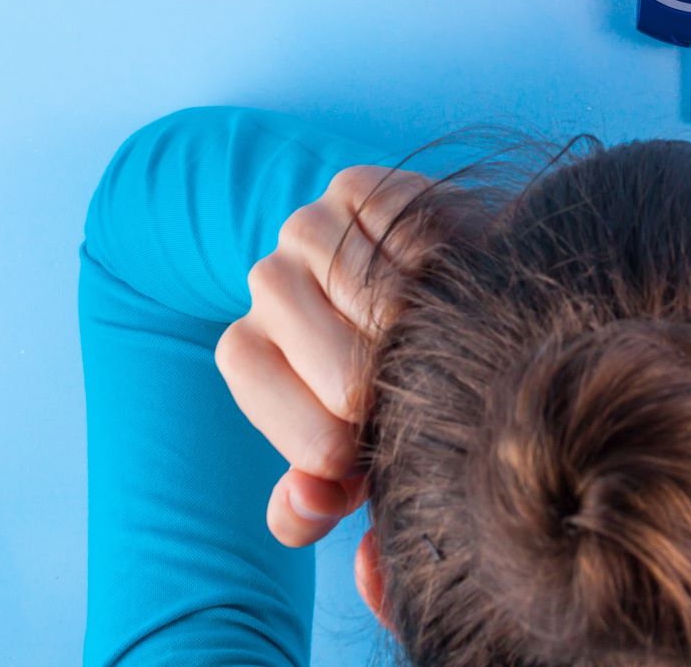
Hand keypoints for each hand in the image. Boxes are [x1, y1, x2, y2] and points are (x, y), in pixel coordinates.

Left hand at [215, 165, 429, 546]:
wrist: (421, 271)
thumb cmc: (377, 376)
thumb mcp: (345, 454)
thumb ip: (312, 501)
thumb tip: (312, 504)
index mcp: (244, 355)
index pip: (318, 444)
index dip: (373, 457)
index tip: (388, 437)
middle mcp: (262, 284)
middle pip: (351, 379)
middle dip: (402, 397)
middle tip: (427, 383)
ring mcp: (304, 228)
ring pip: (389, 311)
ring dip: (431, 332)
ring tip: (442, 331)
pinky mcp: (354, 185)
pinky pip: (415, 244)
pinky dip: (445, 268)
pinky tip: (446, 276)